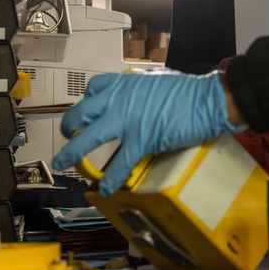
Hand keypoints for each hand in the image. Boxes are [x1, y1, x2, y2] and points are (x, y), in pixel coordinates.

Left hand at [51, 69, 245, 195]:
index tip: (86, 110)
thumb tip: (136, 100)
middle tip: (67, 134)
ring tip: (62, 163)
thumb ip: (139, 90)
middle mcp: (118, 100)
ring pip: (87, 138)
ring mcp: (126, 122)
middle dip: (68, 126)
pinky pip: (119, 163)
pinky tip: (107, 188)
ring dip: (72, 153)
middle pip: (80, 113)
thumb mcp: (156, 80)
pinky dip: (111, 179)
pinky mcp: (140, 141)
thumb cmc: (187, 90)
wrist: (206, 100)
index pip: (93, 89)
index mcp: (124, 83)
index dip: (86, 102)